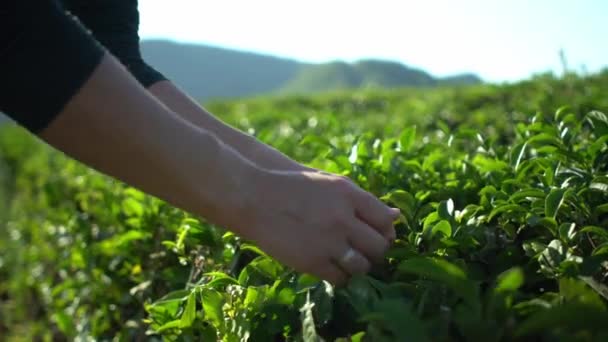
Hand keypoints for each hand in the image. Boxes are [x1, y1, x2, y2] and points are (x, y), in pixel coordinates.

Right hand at [236, 170, 399, 284]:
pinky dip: (341, 276)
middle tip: (365, 251)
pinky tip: (333, 268)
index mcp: (349, 194)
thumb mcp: (329, 182)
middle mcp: (343, 218)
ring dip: (360, 266)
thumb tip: (395, 216)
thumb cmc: (292, 187)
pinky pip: (341, 278)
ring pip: (363, 266)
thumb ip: (361, 200)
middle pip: (379, 246)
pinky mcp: (313, 262)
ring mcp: (328, 242)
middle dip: (376, 251)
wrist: (254, 198)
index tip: (377, 235)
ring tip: (349, 261)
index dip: (385, 231)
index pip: (385, 220)